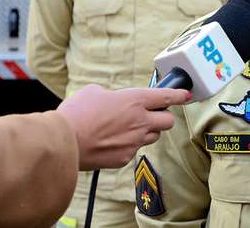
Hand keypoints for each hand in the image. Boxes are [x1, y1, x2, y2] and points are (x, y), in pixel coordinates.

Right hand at [57, 84, 189, 169]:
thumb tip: (114, 101)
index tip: (185, 95)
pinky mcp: (125, 157)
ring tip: (128, 129)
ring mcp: (134, 141)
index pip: (166, 96)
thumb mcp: (94, 92)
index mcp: (135, 100)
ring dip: (147, 132)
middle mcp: (140, 121)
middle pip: (168, 121)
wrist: (64, 142)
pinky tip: (112, 142)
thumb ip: (112, 95)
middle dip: (163, 117)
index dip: (179, 95)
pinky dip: (128, 146)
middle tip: (152, 115)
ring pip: (153, 137)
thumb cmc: (76, 113)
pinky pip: (134, 150)